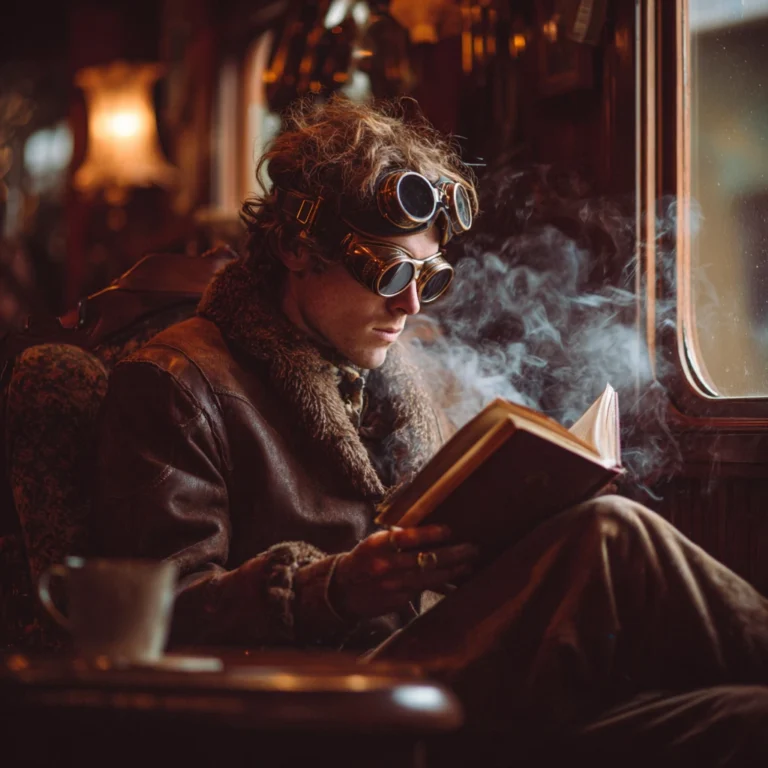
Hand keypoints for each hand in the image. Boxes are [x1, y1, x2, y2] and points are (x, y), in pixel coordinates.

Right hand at [330, 525, 477, 619]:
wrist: (341, 589)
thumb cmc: (365, 559)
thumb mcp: (376, 542)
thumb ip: (399, 538)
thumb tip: (432, 533)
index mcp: (378, 545)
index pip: (407, 538)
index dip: (429, 534)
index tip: (449, 530)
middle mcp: (385, 565)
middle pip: (424, 560)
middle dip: (452, 554)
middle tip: (472, 548)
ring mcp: (391, 586)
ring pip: (428, 579)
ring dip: (452, 571)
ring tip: (469, 564)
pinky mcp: (397, 602)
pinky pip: (423, 593)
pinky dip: (441, 588)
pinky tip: (456, 583)